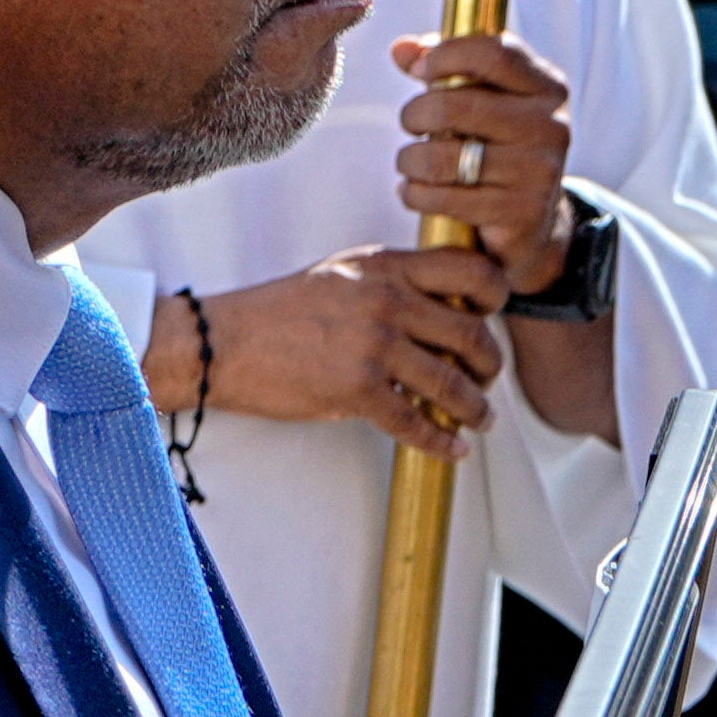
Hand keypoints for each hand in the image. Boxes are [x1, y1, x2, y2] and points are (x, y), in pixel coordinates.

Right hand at [164, 244, 508, 454]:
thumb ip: (391, 281)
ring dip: (475, 407)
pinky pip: (415, 421)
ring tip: (479, 417)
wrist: (220, 344)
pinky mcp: (357, 389)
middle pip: (472, 333)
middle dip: (489, 364)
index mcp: (387, 268)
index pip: (471, 271)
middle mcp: (389, 302)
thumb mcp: (341, 273)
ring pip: (452, 381)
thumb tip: (436, 307)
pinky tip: (453, 448)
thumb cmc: (274, 312)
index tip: (494, 316)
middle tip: (486, 379)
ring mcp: (374, 346)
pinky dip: (441, 440)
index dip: (496, 296)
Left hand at [392, 29, 583, 295]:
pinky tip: (418, 192)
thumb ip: (443, 68)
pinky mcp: (519, 212)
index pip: (493, 52)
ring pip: (441, 156)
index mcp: (546, 87)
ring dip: (410, 160)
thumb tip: (402, 48)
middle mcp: (551, 124)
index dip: (445, 55)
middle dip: (414, 114)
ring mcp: (539, 170)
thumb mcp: (480, 100)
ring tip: (411, 163)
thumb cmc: (494, 146)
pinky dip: (415, 194)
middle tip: (411, 125)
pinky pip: (442, 197)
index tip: (421, 71)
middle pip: (454, 105)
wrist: (529, 222)